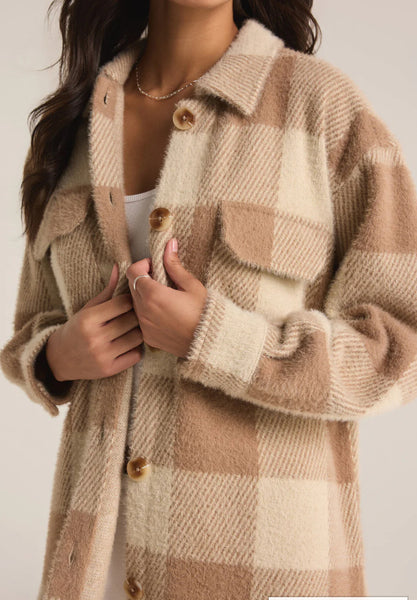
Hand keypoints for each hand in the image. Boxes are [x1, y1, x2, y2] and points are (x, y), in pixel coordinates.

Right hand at [46, 263, 143, 380]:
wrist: (59, 359)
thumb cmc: (77, 328)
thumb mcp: (88, 308)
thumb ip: (107, 290)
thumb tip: (120, 267)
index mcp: (88, 319)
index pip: (122, 303)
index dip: (129, 300)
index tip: (129, 301)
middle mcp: (96, 338)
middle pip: (132, 320)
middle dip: (136, 315)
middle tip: (136, 313)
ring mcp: (103, 355)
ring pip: (137, 337)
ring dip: (138, 331)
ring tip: (133, 328)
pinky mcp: (110, 370)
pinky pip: (136, 355)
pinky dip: (136, 348)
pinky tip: (129, 343)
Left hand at [126, 238, 207, 357]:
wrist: (209, 343)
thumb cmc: (204, 313)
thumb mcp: (192, 286)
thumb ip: (174, 265)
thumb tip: (169, 245)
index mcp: (153, 295)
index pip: (132, 272)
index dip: (143, 265)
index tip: (155, 266)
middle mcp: (143, 311)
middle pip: (131, 286)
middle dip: (143, 279)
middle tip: (162, 280)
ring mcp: (144, 326)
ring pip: (134, 303)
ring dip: (144, 296)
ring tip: (165, 297)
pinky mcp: (147, 337)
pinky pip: (140, 319)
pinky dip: (147, 312)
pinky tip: (165, 313)